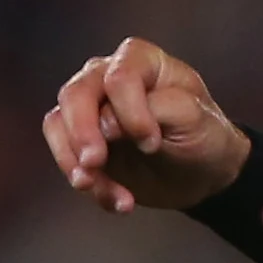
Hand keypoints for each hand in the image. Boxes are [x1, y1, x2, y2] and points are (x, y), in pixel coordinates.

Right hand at [45, 37, 251, 213]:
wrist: (202, 173)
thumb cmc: (203, 135)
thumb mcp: (195, 119)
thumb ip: (155, 110)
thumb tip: (105, 124)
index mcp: (141, 60)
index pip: (118, 77)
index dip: (129, 112)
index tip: (152, 143)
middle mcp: (107, 75)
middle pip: (75, 94)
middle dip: (83, 133)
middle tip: (95, 164)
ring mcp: (90, 107)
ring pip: (58, 124)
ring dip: (78, 164)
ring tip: (111, 195)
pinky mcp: (81, 140)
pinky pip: (65, 156)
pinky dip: (88, 184)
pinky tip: (119, 202)